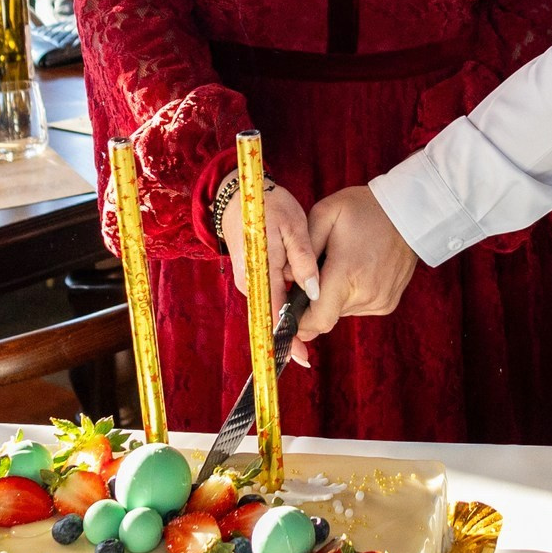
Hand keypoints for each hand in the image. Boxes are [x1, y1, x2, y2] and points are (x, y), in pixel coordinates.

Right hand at [219, 181, 320, 365]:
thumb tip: (313, 292)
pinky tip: (298, 306)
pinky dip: (283, 304)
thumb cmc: (268, 206)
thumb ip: (303, 259)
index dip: (287, 338)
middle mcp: (249, 282)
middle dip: (291, 331)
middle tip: (309, 350)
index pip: (274, 313)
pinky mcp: (251, 276)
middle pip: (271, 315)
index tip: (300, 358)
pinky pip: (269, 296)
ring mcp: (248, 280)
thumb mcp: (293, 226)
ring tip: (308, 330)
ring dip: (288, 317)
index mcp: (260, 271)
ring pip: (271, 306)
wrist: (238, 195)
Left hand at [303, 186, 417, 361]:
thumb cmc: (364, 209)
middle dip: (314, 302)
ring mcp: (380, 302)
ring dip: (334, 297)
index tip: (288, 311)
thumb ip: (301, 248)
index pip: (317, 321)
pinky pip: (358, 308)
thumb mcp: (325, 214)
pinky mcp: (388, 303)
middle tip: (317, 273)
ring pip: (341, 312)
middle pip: (326, 316)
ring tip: (341, 266)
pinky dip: (351, 296)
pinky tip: (357, 271)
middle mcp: (365, 295)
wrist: (409, 212)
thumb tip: (287, 277)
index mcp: (346, 274)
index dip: (298, 323)